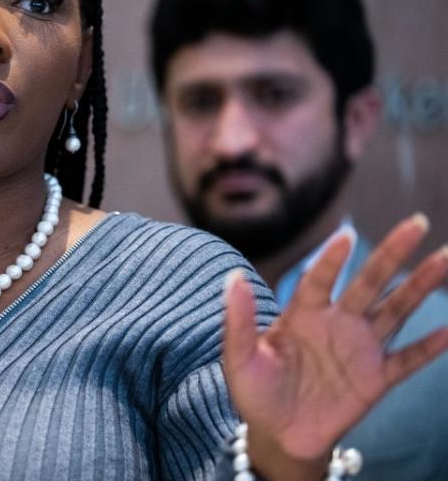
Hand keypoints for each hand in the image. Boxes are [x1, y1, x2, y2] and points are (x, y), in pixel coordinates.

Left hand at [223, 214, 447, 479]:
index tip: (345, 236)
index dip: (331, 259)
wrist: (278, 435)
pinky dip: (429, 346)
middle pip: (369, 282)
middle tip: (416, 223)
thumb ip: (239, 321)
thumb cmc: (254, 392)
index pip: (320, 279)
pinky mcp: (375, 379)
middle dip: (392, 253)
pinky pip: (407, 359)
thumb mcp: (238, 358)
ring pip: (396, 310)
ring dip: (421, 285)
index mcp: (302, 314)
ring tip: (445, 257)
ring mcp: (359, 348)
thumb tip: (232, 278)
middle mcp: (336, 323)